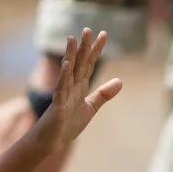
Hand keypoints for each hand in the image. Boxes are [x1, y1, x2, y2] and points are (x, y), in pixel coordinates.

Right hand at [35, 29, 122, 156]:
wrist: (52, 141)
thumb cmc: (67, 124)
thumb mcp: (90, 107)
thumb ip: (103, 94)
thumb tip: (120, 81)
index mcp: (79, 86)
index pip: (89, 64)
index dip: (96, 50)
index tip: (104, 34)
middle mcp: (71, 86)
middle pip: (78, 63)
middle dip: (83, 47)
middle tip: (87, 29)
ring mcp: (63, 94)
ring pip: (67, 72)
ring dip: (70, 55)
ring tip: (72, 39)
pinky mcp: (57, 106)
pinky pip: (60, 89)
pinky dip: (64, 77)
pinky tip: (66, 65)